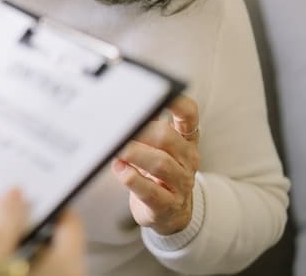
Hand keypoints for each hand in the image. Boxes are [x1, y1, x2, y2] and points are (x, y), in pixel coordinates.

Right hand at [0, 189, 85, 275]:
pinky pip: (27, 274)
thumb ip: (5, 225)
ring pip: (36, 260)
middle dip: (23, 221)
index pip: (68, 221)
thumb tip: (16, 195)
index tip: (23, 185)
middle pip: (51, 240)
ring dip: (12, 244)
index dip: (46, 199)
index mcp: (66, 266)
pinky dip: (10, 265)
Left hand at [112, 94, 200, 234]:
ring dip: (135, 153)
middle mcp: (187, 160)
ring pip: (160, 164)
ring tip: (116, 148)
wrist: (170, 213)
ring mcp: (180, 184)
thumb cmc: (158, 173)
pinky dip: (133, 179)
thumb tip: (119, 104)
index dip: (178, 103)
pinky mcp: (167, 205)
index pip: (189, 116)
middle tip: (118, 128)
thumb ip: (144, 126)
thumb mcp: (158, 148)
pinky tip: (120, 169)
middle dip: (141, 131)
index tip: (163, 92)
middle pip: (167, 138)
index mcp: (185, 140)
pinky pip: (151, 191)